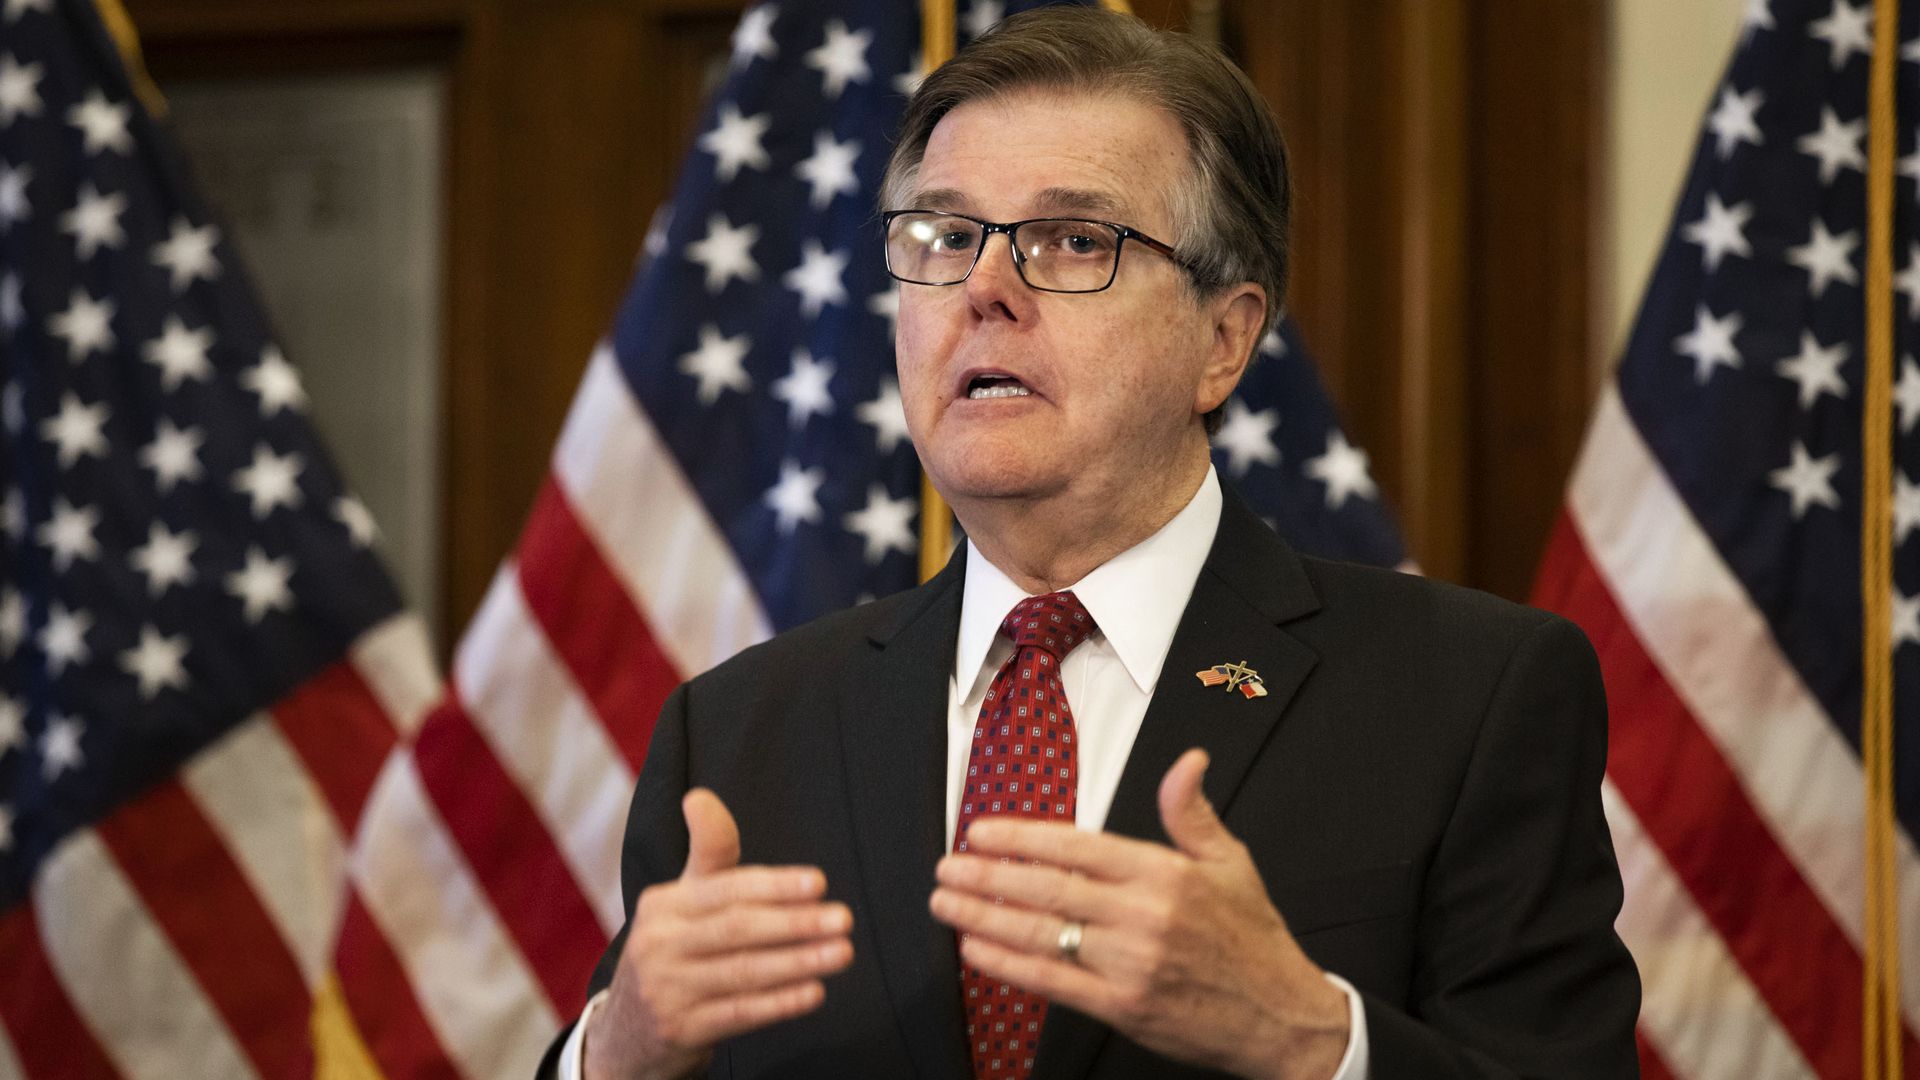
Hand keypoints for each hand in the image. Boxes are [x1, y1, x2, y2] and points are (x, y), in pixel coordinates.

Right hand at [584, 789, 854, 1079]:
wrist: (628, 1028)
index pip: (724, 890)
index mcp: (662, 905)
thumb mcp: (682, 900)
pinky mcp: (681, 1030)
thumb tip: (699, 797)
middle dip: (795, 923)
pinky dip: (780, 1003)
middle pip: (737, 929)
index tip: (818, 882)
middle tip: (843, 919)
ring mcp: (667, 991)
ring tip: (842, 952)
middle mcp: (659, 945)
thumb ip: (707, 853)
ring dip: (799, 962)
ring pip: (743, 972)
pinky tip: (815, 992)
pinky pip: (739, 1013)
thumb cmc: (674, 948)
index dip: (773, 885)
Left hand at [929, 749, 1349, 1079]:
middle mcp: (1143, 916)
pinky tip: (977, 949)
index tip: (981, 832)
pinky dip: (1008, 965)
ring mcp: (1129, 964)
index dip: (1022, 838)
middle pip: (1048, 889)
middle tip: (946, 867)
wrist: (1281, 1018)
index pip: (1077, 847)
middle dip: (988, 876)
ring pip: (1041, 935)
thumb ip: (1191, 812)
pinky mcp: (1122, 1008)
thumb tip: (1187, 760)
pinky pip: (1052, 983)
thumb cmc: (1253, 938)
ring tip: (946, 904)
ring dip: (984, 918)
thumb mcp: (1231, 862)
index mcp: (1164, 874)